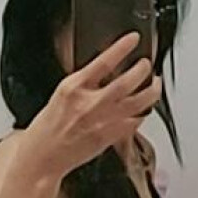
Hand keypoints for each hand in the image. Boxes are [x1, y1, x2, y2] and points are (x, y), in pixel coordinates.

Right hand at [20, 33, 161, 179]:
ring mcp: (103, 121)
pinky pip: (136, 122)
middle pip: (128, 80)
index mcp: (73, 88)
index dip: (123, 47)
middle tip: (146, 64)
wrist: (42, 158)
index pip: (104, 60)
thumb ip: (83, 84)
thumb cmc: (46, 131)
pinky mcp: (111, 137)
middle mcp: (91, 103)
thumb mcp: (60, 96)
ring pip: (140, 101)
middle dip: (143, 68)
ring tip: (155, 83)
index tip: (133, 39)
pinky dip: (143, 113)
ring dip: (152, 90)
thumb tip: (104, 73)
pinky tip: (144, 108)